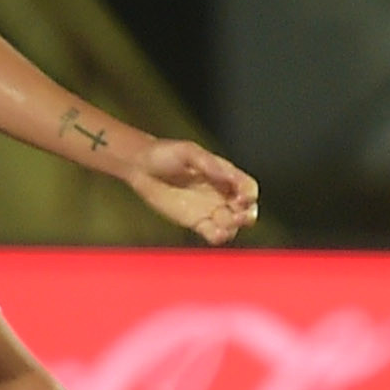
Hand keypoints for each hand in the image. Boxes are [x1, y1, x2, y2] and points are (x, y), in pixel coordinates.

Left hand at [130, 138, 260, 243]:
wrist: (140, 167)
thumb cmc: (164, 154)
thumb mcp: (188, 152)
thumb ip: (208, 164)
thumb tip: (227, 174)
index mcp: (224, 174)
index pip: (248, 187)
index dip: (249, 195)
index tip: (242, 198)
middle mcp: (220, 193)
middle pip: (246, 210)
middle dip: (246, 215)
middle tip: (236, 216)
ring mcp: (209, 209)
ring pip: (232, 225)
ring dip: (232, 228)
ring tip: (221, 226)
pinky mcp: (195, 222)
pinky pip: (214, 234)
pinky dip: (218, 237)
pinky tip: (213, 233)